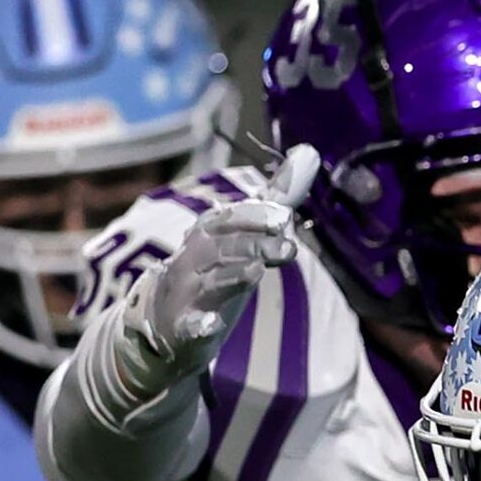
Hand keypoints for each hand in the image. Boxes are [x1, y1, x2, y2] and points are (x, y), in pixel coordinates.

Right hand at [128, 144, 318, 374]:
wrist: (170, 322)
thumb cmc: (215, 270)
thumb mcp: (247, 232)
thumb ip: (277, 198)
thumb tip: (310, 153)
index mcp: (210, 234)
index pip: (230, 218)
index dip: (254, 216)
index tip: (285, 217)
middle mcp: (195, 257)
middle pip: (223, 247)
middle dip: (253, 245)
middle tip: (288, 249)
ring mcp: (188, 292)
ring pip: (210, 281)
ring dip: (232, 276)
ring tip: (255, 272)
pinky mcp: (183, 327)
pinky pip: (188, 325)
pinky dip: (197, 324)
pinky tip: (208, 326)